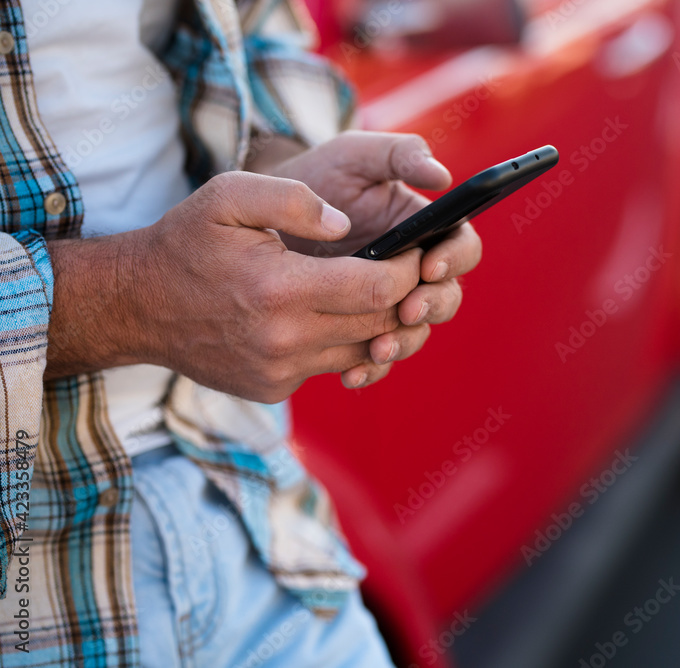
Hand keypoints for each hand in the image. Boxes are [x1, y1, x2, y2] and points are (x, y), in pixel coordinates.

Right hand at [46, 172, 430, 401]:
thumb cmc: (187, 242)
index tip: (416, 250)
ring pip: (362, 352)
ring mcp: (280, 371)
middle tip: (407, 271)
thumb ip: (293, 198)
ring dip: (379, 325)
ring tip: (375, 292)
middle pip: (381, 325)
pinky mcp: (273, 389)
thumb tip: (346, 225)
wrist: (137, 306)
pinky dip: (340, 343)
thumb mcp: (229, 195)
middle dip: (405, 298)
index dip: (410, 269)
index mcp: (281, 289)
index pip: (379, 288)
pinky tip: (329, 316)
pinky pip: (329, 366)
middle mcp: (285, 340)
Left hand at [264, 130, 482, 386]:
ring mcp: (389, 302)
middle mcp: (414, 269)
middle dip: (432, 306)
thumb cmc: (318, 176)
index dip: (455, 258)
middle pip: (446, 296)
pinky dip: (369, 369)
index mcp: (426, 228)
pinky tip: (352, 374)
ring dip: (404, 343)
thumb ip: (398, 153)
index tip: (429, 265)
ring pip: (415, 332)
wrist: (264, 217)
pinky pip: (375, 356)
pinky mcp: (359, 329)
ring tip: (378, 349)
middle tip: (407, 310)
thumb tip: (442, 175)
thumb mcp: (354, 153)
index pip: (461, 246)